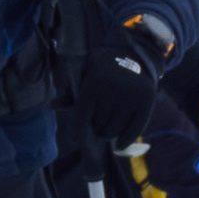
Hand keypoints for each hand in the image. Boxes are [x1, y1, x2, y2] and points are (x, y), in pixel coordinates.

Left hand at [82, 23, 164, 145]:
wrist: (132, 52)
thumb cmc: (101, 65)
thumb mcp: (84, 71)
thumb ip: (71, 90)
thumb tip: (53, 106)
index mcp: (94, 82)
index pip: (83, 111)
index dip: (78, 127)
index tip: (74, 139)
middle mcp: (113, 91)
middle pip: (99, 121)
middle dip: (94, 128)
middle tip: (93, 129)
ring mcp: (130, 98)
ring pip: (116, 127)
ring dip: (108, 133)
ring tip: (104, 132)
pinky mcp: (146, 103)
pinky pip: (135, 127)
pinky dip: (127, 139)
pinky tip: (120, 145)